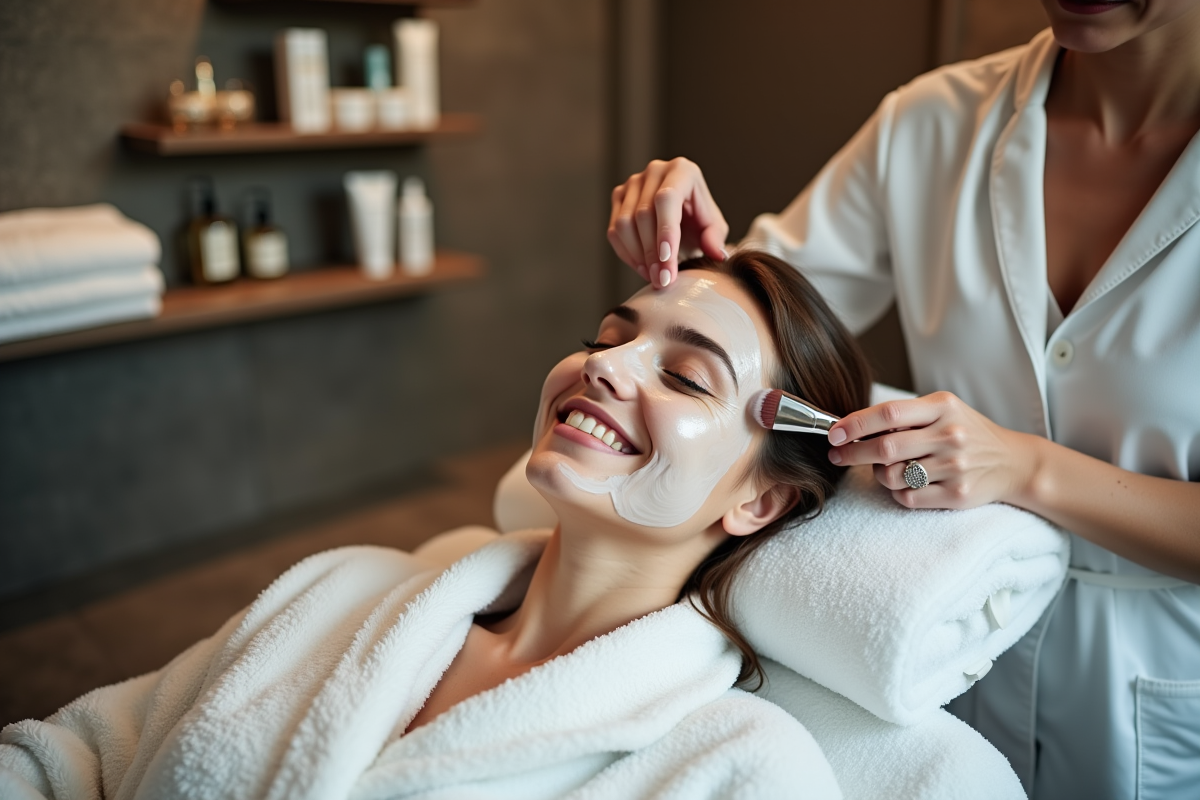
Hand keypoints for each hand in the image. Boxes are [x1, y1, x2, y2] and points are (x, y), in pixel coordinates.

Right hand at [607, 158, 729, 288]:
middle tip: (662, 280)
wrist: (683, 216)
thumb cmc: (700, 220)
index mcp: (682, 171)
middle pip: (643, 214)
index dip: (665, 231)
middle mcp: (655, 171)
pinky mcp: (619, 197)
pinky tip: (642, 268)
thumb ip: (715, 239)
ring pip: (624, 224)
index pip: (667, 199)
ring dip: (638, 256)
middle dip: (652, 253)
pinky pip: (614, 231)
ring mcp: (633, 183)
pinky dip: (627, 255)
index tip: (667, 260)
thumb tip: (716, 254)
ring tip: (654, 277)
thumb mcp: (714, 229)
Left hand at [826, 391, 1038, 509]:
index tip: (833, 433)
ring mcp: (955, 466)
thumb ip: (906, 416)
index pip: (888, 413)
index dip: (855, 424)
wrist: (1013, 462)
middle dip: (853, 453)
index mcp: (943, 407)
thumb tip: (853, 427)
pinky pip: (908, 498)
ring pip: (893, 476)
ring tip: (888, 468)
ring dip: (879, 474)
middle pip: (885, 447)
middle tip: (837, 455)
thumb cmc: (967, 432)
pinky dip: (898, 493)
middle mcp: (951, 435)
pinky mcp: (957, 494)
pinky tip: (908, 483)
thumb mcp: (944, 411)